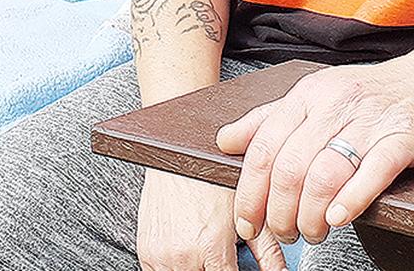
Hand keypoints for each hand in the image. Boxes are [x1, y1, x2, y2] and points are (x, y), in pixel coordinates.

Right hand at [137, 169, 288, 270]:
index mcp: (211, 246)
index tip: (238, 267)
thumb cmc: (210, 175)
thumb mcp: (246, 210)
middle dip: (217, 270)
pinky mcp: (145, 251)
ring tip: (206, 255)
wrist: (176, 154)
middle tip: (224, 261)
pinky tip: (189, 254)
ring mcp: (160, 255)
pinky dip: (176, 269)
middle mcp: (182, 255)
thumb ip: (268, 251)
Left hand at [214, 54, 413, 245]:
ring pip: (326, 173)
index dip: (249, 194)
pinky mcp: (404, 137)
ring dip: (311, 214)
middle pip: (290, 167)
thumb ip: (269, 119)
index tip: (247, 225)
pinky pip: (373, 171)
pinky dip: (353, 199)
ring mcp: (370, 120)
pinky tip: (340, 219)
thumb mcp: (316, 96)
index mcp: (308, 95)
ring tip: (312, 233)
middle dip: (279, 212)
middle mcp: (334, 104)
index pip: (264, 148)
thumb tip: (225, 141)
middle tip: (285, 234)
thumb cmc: (373, 94)